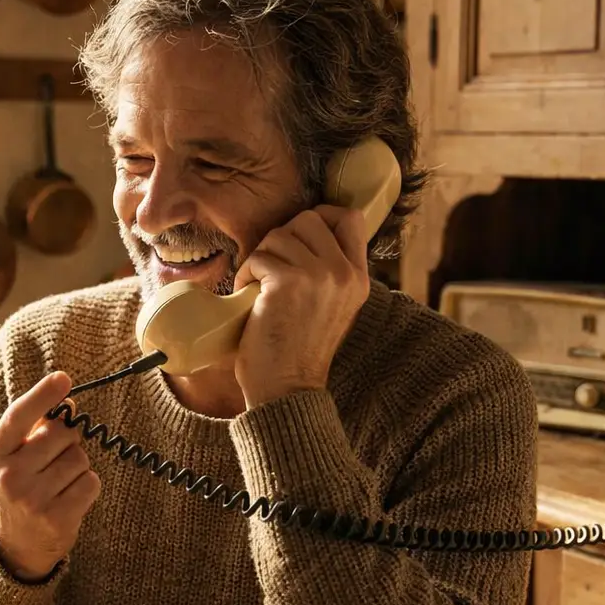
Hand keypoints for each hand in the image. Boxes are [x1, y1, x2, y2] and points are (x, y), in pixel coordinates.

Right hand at [0, 371, 99, 581]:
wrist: (13, 550)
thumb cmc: (18, 491)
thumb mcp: (10, 461)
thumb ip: (33, 431)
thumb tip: (68, 403)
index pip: (18, 417)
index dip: (42, 395)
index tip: (63, 379)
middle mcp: (10, 476)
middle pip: (61, 433)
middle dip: (68, 440)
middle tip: (54, 459)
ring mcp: (33, 499)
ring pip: (80, 458)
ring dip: (77, 467)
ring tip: (58, 485)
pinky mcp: (57, 519)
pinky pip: (91, 482)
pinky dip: (87, 487)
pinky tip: (69, 499)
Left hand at [233, 205, 369, 409]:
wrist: (287, 388)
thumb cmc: (298, 350)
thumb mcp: (332, 305)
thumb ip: (329, 271)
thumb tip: (302, 234)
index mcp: (358, 278)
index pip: (351, 218)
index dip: (321, 216)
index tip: (299, 237)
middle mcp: (344, 273)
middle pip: (309, 219)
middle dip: (282, 238)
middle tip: (272, 268)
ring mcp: (318, 275)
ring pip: (279, 235)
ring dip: (261, 258)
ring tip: (259, 287)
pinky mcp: (288, 282)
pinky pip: (258, 257)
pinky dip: (246, 274)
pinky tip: (250, 297)